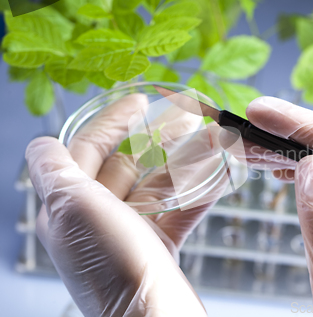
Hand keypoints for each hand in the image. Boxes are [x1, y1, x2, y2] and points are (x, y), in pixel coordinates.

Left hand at [27, 94, 225, 316]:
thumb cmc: (112, 263)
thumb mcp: (70, 207)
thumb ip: (53, 170)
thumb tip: (41, 142)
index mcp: (70, 207)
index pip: (86, 151)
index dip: (111, 122)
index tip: (141, 100)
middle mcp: (97, 219)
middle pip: (126, 166)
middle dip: (157, 140)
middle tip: (187, 121)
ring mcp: (130, 234)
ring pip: (158, 187)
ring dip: (185, 163)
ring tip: (213, 143)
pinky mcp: (159, 248)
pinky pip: (180, 211)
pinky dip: (200, 193)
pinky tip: (220, 175)